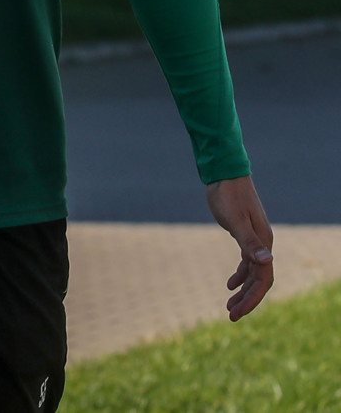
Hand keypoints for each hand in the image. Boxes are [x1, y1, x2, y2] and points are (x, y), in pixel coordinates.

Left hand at [206, 175, 274, 320]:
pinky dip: (240, 276)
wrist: (225, 176)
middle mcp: (264, 245)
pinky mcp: (245, 236)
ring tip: (229, 307)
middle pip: (260, 280)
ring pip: (253, 273)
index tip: (234, 313)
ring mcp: (255, 241)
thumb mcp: (236, 220)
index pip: (263, 279)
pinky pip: (247, 263)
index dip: (251, 299)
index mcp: (264, 244)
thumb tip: (267, 261)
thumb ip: (249, 242)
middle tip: (230, 316)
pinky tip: (230, 285)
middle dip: (247, 300)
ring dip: (243, 291)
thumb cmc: (228, 196)